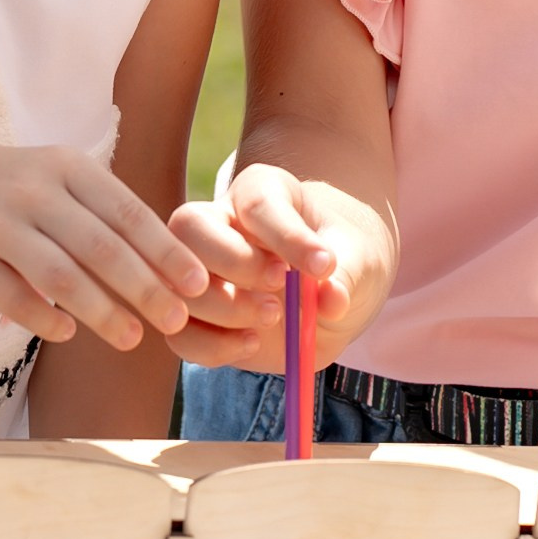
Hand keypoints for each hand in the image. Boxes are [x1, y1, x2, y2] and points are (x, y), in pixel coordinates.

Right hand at [0, 140, 213, 354]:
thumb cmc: (4, 191)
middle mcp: (33, 188)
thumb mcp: (53, 180)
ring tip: (132, 339)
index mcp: (66, 166)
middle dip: (144, 288)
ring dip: (101, 310)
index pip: (128, 212)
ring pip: (59, 274)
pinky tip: (67, 333)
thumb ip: (102, 213)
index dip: (165, 251)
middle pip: (100, 246)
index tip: (199, 284)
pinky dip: (42, 317)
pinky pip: (10, 295)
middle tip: (176, 322)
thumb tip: (169, 264)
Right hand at [167, 162, 391, 372]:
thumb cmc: (343, 260)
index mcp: (262, 192)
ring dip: (224, 308)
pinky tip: (252, 344)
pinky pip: (181, 334)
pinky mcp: (196, 317)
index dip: (287, 235)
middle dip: (233, 263)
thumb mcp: (359, 260)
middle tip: (279, 286)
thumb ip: (347, 276)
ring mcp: (199, 270)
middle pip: (191, 227)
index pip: (259, 201)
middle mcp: (220, 223)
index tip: (324, 266)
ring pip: (178, 281)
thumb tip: (331, 298)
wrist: (330, 290)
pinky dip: (212, 347)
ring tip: (272, 317)